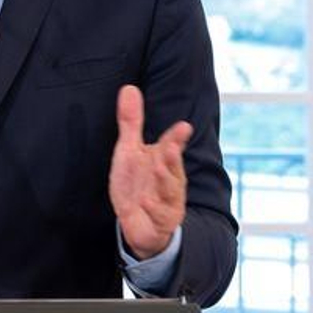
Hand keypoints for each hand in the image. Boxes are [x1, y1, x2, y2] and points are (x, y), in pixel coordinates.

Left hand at [107, 84, 192, 260]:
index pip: (170, 146)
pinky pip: (159, 215)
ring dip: (165, 181)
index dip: (176, 138)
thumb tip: (129, 88)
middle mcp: (169, 179)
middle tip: (170, 147)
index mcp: (163, 160)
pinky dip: (153, 208)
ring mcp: (167, 201)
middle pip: (173, 167)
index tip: (183, 127)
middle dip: (172, 158)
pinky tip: (145, 201)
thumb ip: (131, 122)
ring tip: (158, 168)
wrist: (139, 224)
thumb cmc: (137, 184)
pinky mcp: (162, 221)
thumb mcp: (129, 151)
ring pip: (170, 191)